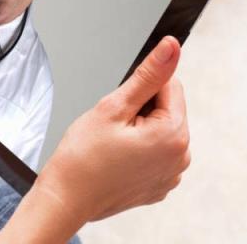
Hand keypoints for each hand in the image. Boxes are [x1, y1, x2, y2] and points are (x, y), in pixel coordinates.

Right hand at [38, 36, 189, 222]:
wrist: (65, 199)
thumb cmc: (81, 157)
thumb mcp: (113, 107)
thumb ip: (148, 75)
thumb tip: (172, 47)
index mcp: (174, 134)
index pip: (169, 86)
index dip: (139, 90)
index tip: (118, 110)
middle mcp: (181, 156)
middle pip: (166, 110)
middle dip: (140, 111)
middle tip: (110, 129)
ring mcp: (172, 174)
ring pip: (159, 131)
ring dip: (139, 131)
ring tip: (111, 146)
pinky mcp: (160, 186)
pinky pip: (154, 154)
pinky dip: (138, 152)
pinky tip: (115, 160)